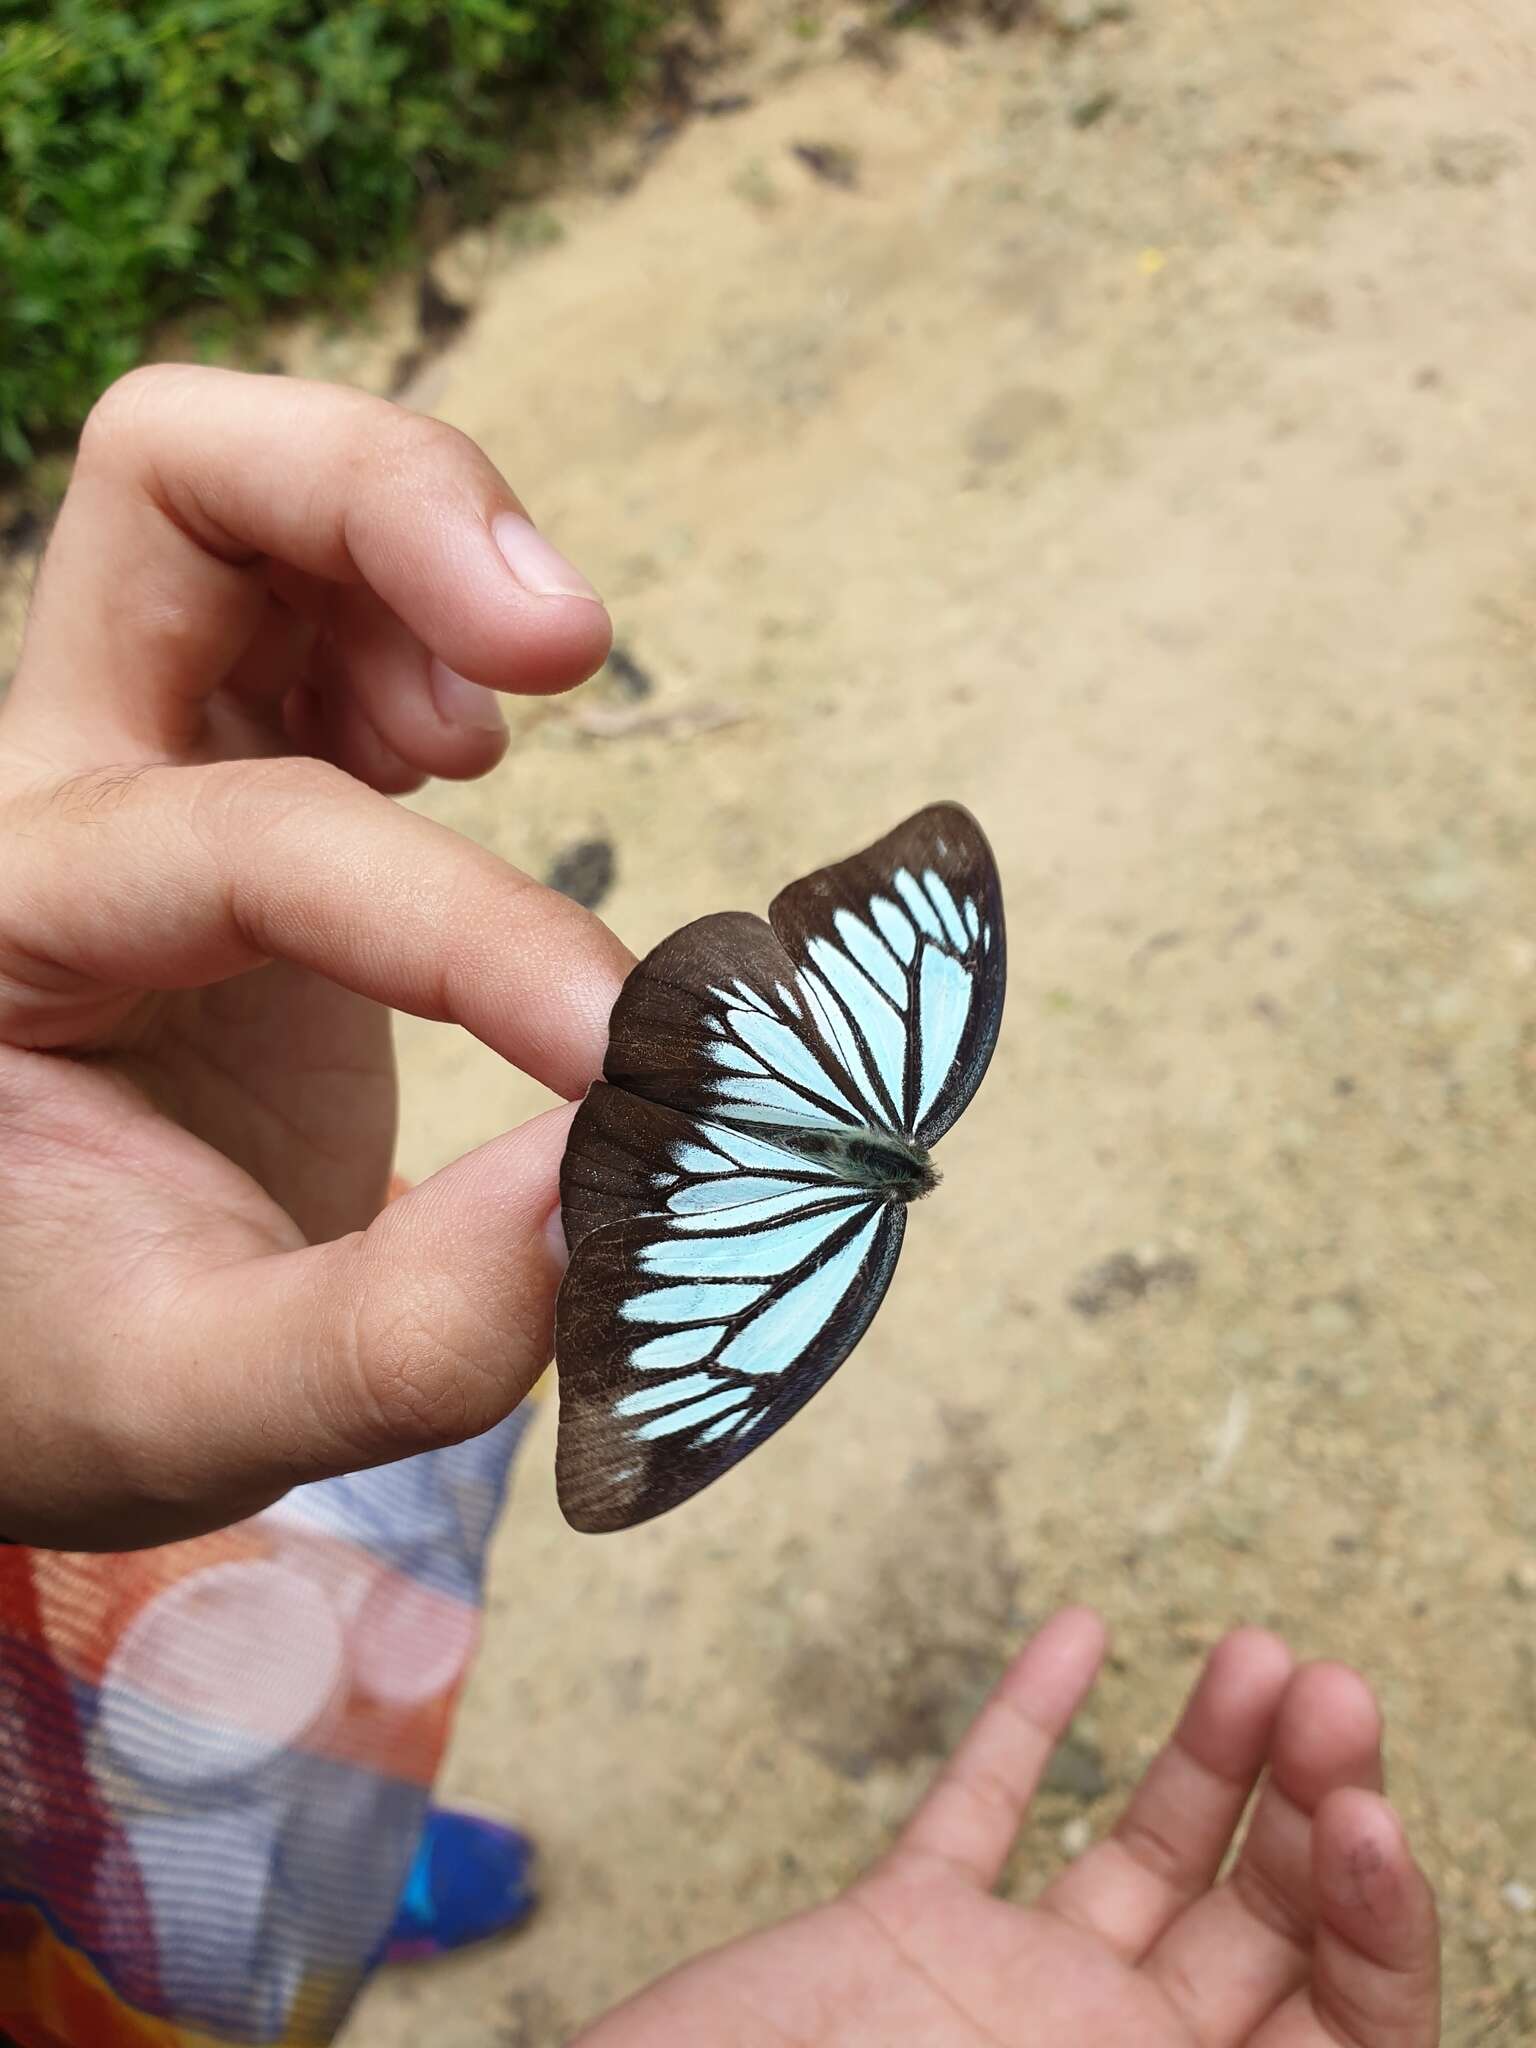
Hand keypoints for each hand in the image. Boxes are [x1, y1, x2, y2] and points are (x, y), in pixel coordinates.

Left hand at [0, 366, 632, 1547]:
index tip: (628, 1060)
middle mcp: (57, 794)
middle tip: (564, 647)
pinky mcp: (241, 776)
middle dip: (389, 506)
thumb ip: (392, 1336)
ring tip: (535, 686)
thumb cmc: (75, 1359)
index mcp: (8, 928)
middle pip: (176, 479)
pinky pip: (327, 600)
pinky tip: (481, 744)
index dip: (468, 930)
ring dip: (421, 539)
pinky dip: (433, 614)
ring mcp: (148, 759)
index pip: (258, 844)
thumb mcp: (197, 1403)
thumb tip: (604, 1191)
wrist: (27, 1336)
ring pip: (249, 493)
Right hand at [577, 1610, 1439, 2047]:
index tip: (1368, 1819)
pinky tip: (1085, 1636)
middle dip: (1312, 1803)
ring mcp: (1007, 1996)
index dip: (1379, 1929)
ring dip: (1208, 1753)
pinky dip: (1034, 1719)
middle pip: (1260, 1931)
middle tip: (1334, 1692)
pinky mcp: (902, 1934)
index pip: (1338, 2034)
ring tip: (1261, 1656)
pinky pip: (983, 1812)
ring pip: (1142, 1854)